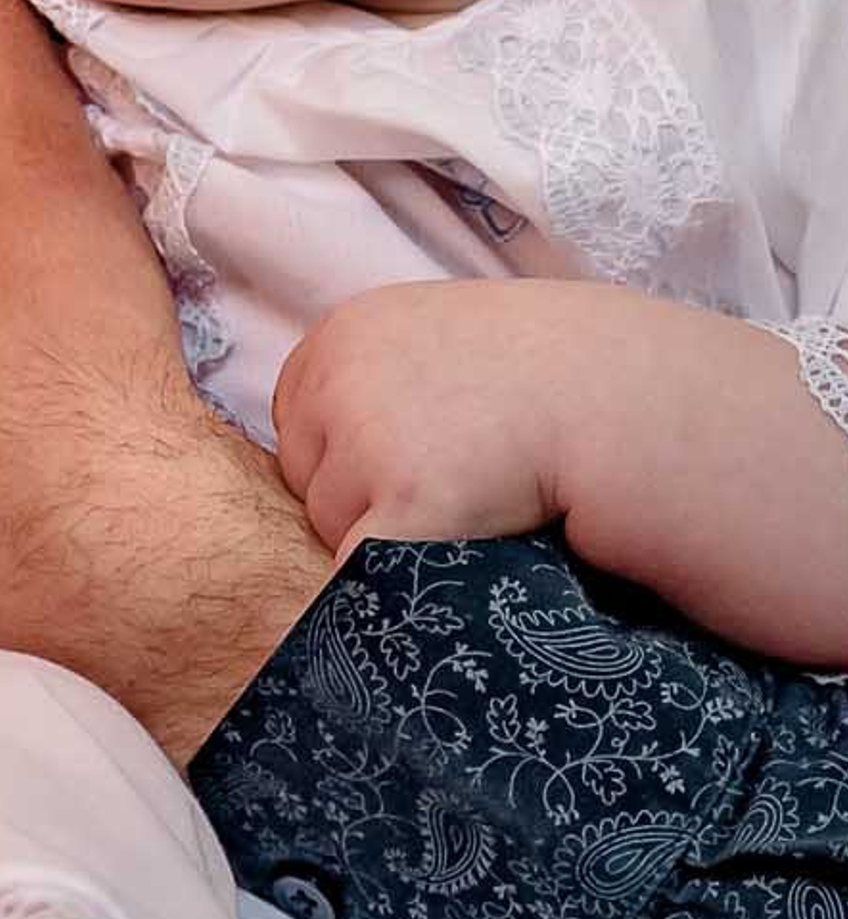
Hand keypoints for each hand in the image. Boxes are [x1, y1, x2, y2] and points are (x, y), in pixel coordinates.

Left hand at [271, 280, 573, 559]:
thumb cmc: (545, 368)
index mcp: (342, 334)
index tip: (401, 461)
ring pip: (332, 528)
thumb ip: (376, 370)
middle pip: (306, 476)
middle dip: (356, 499)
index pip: (296, 418)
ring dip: (383, 538)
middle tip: (442, 491)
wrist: (621, 395)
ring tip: (464, 515)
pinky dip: (394, 584)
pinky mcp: (408, 505)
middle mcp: (340, 382)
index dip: (342, 453)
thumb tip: (329, 435)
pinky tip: (447, 565)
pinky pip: (361, 572)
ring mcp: (368, 444)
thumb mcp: (439, 333)